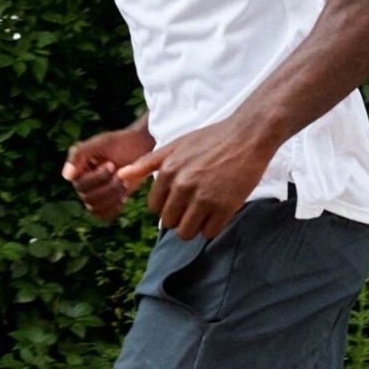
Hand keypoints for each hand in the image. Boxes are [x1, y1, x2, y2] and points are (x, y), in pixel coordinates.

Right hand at [61, 122, 154, 219]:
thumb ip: (79, 154)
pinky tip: (123, 196)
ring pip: (95, 208)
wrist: (140, 150)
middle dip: (109, 188)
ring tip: (123, 183)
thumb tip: (66, 177)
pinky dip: (114, 208)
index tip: (112, 165)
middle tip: (121, 176)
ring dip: (113, 197)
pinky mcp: (105, 203)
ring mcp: (93, 195)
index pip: (80, 184)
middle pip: (88, 198)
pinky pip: (103, 215)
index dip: (98, 178)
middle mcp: (82, 183)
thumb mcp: (100, 143)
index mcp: (77, 170)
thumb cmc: (120, 143)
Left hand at [118, 117, 275, 239]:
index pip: (155, 207)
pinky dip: (213, 227)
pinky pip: (210, 232)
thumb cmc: (211, 139)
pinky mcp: (225, 206)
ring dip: (195, 227)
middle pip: (169, 222)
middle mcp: (183, 186)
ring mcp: (204, 197)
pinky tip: (219, 212)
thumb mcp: (175, 145)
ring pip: (187, 232)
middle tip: (195, 206)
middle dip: (180, 218)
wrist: (248, 135)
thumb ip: (147, 163)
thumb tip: (120, 175)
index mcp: (168, 172)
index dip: (167, 205)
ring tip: (205, 213)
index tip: (181, 198)